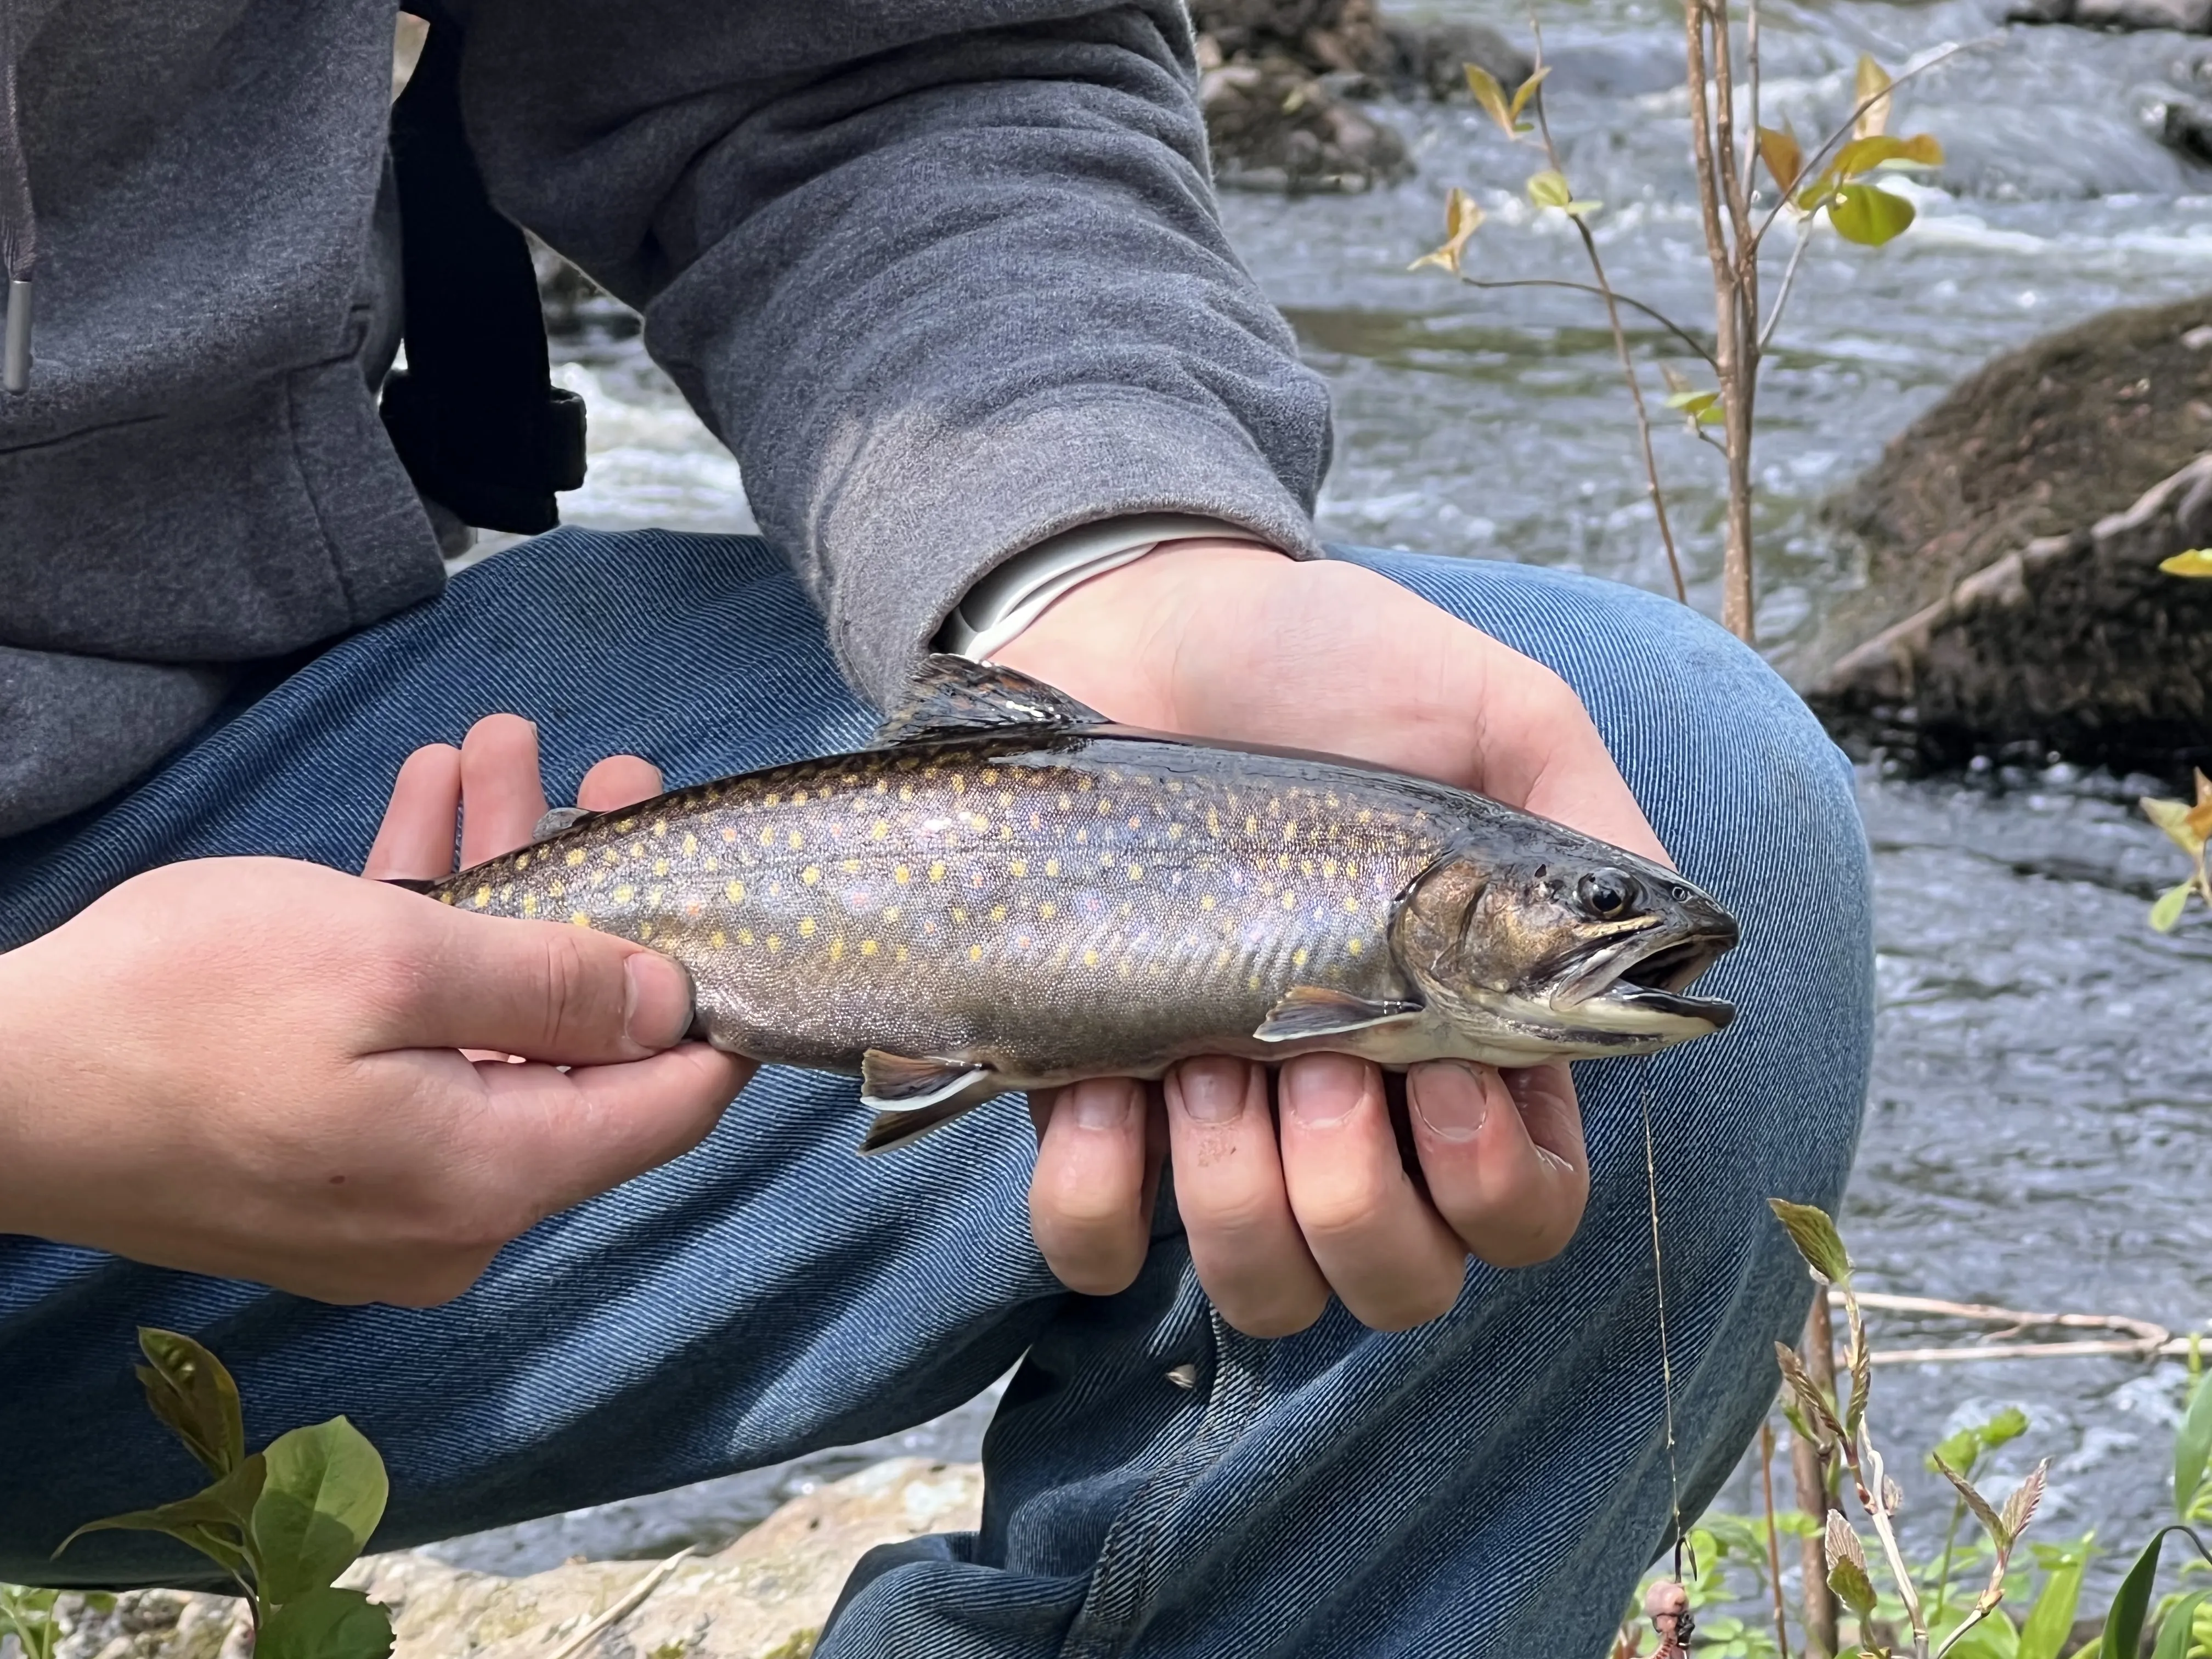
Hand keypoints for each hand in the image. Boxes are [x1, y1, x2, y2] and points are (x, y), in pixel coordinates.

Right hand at [0, 717, 748, 1304]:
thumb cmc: (183, 1013)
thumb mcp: (392, 964)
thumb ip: (552, 987)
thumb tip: (673, 1006)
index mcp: (493, 1178)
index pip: (665, 1107)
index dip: (711, 1006)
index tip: (732, 908)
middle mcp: (454, 1208)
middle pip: (571, 1046)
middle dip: (587, 897)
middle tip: (611, 781)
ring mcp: (382, 1187)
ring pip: (481, 1021)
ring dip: (498, 882)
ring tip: (510, 756)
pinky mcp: (318, 1150)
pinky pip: (404, 1037)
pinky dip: (422, 929)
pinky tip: (428, 803)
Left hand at [996, 540, 1659, 1334]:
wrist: (1141, 623)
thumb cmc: (1327, 666)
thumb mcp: (1492, 712)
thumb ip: (1590, 823)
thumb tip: (1676, 952)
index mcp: (1464, 1039)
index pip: (1523, 1214)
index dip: (1498, 1187)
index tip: (1449, 1073)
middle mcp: (1348, 1111)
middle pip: (1397, 1283)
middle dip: (1358, 1196)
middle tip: (1319, 1056)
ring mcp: (1214, 1121)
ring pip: (1261, 1285)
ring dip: (1239, 1187)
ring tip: (1208, 1053)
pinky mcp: (1086, 1104)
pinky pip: (1098, 1244)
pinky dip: (1101, 1187)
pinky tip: (1105, 1079)